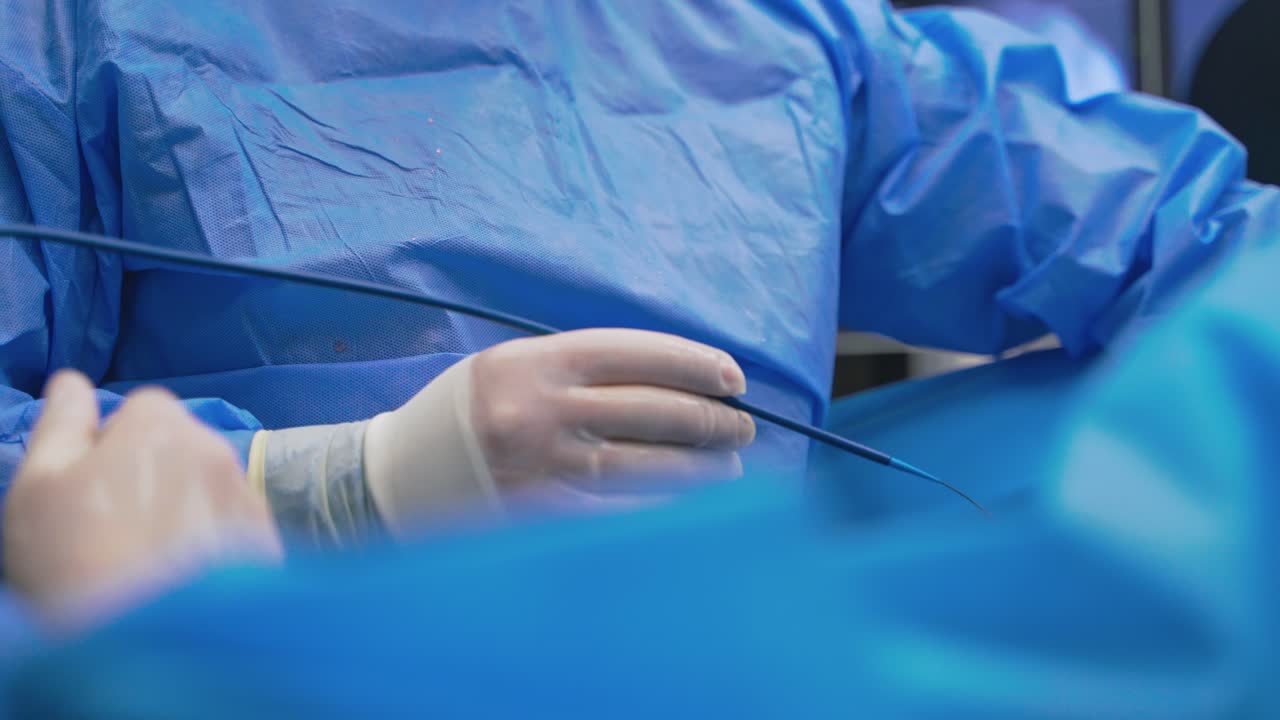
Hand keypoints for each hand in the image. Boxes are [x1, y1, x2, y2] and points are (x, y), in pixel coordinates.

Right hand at [3, 371, 282, 628]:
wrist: (152, 643)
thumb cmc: (79, 558)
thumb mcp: (39, 487)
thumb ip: (59, 426)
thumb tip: (71, 384)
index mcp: (160, 425)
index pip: (142, 410)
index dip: (113, 443)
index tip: (92, 486)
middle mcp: (216, 450)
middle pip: (182, 447)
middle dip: (155, 473)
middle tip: (117, 528)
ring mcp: (248, 498)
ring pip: (211, 488)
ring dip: (187, 508)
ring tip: (151, 559)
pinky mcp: (268, 545)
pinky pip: (236, 530)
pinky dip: (215, 546)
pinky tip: (184, 578)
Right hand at [363, 329, 755, 534]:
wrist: (388, 481)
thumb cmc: (463, 418)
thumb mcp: (512, 368)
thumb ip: (581, 369)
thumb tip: (671, 381)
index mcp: (537, 362)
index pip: (640, 354)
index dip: (697, 365)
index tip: (733, 379)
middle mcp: (543, 411)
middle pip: (657, 411)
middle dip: (713, 421)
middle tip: (742, 428)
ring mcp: (544, 470)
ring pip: (651, 466)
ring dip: (703, 468)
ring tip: (729, 466)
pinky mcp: (543, 520)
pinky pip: (625, 513)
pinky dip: (668, 507)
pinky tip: (693, 504)